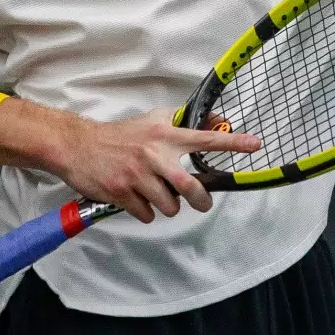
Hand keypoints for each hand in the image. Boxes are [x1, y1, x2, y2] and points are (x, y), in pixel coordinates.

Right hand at [52, 110, 261, 223]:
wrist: (79, 146)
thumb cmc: (122, 135)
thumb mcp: (153, 120)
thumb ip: (181, 122)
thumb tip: (215, 120)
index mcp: (165, 134)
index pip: (206, 138)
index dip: (232, 142)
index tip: (255, 144)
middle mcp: (154, 154)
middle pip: (189, 185)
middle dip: (200, 200)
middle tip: (203, 203)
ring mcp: (137, 175)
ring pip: (168, 205)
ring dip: (167, 206)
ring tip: (157, 195)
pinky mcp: (120, 193)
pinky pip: (146, 214)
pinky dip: (146, 212)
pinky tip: (137, 200)